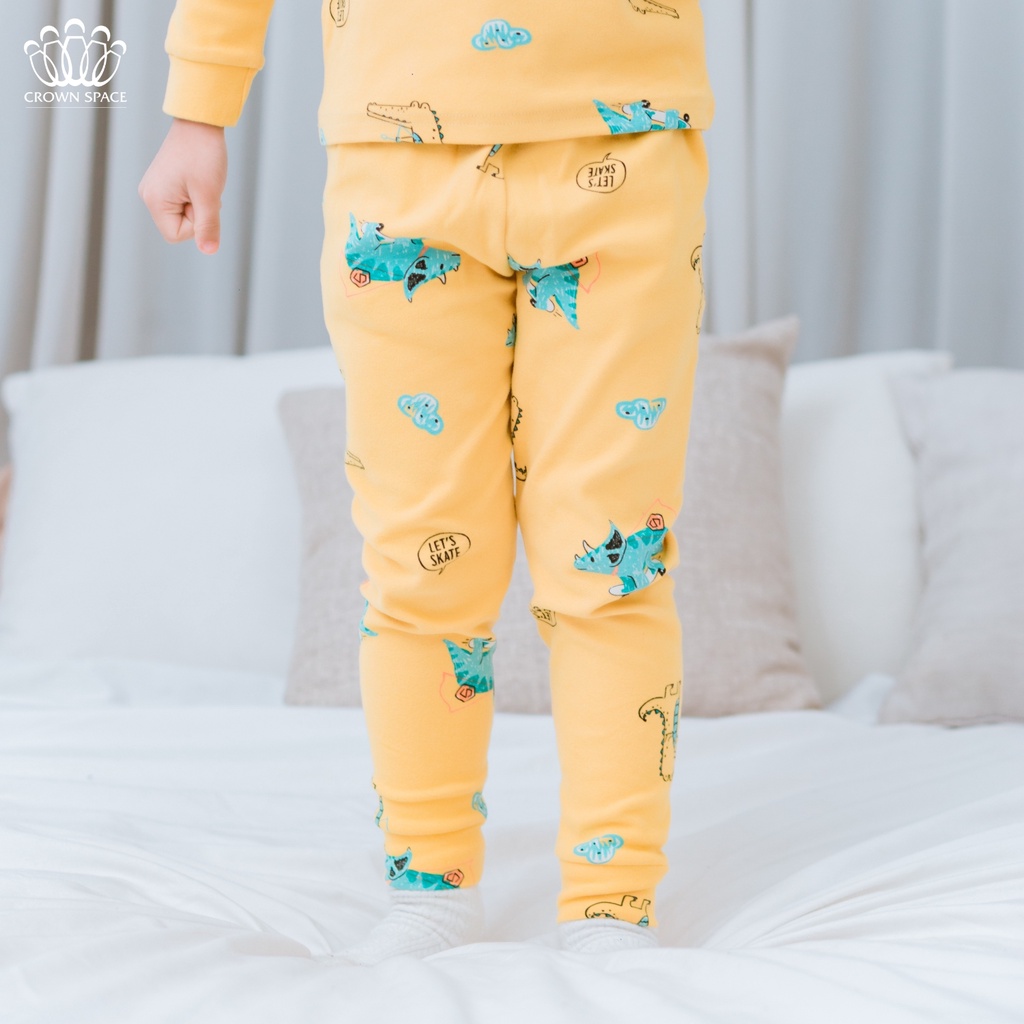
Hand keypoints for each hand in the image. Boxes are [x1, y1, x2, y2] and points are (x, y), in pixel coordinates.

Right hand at [139, 119, 226, 254]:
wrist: (200, 123)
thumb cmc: (203, 156)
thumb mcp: (209, 196)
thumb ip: (208, 226)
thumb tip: (209, 251)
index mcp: (154, 200)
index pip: (176, 235)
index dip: (196, 224)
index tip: (201, 199)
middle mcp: (149, 195)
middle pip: (179, 227)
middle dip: (198, 214)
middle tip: (203, 189)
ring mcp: (156, 188)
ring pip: (184, 215)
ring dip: (199, 205)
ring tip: (200, 182)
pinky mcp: (165, 183)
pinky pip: (184, 204)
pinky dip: (196, 197)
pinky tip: (197, 179)